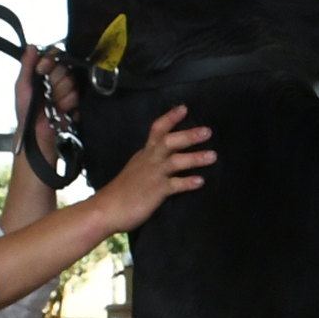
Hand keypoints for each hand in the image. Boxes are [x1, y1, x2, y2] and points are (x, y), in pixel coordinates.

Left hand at [15, 45, 82, 157]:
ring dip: (60, 95)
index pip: (55, 54)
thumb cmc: (27, 111)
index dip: (50, 61)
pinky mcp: (78, 103)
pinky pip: (77, 96)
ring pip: (71, 82)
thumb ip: (26, 65)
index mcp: (46, 72)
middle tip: (46, 92)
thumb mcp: (22, 85)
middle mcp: (59, 78)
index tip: (42, 70)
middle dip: (54, 81)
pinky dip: (67, 104)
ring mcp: (69, 90)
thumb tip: (31, 46)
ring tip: (53, 104)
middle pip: (64, 67)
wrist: (36, 133)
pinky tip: (61, 110)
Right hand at [86, 106, 213, 232]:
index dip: (170, 118)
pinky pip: (175, 185)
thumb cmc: (121, 193)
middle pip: (169, 142)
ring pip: (175, 161)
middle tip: (208, 131)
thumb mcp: (135, 171)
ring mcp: (153, 175)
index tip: (184, 108)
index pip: (157, 130)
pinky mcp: (156, 191)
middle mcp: (149, 161)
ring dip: (195, 158)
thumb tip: (163, 161)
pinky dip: (188, 183)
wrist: (106, 209)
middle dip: (188, 135)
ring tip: (212, 156)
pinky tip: (200, 181)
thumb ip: (149, 164)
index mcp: (144, 154)